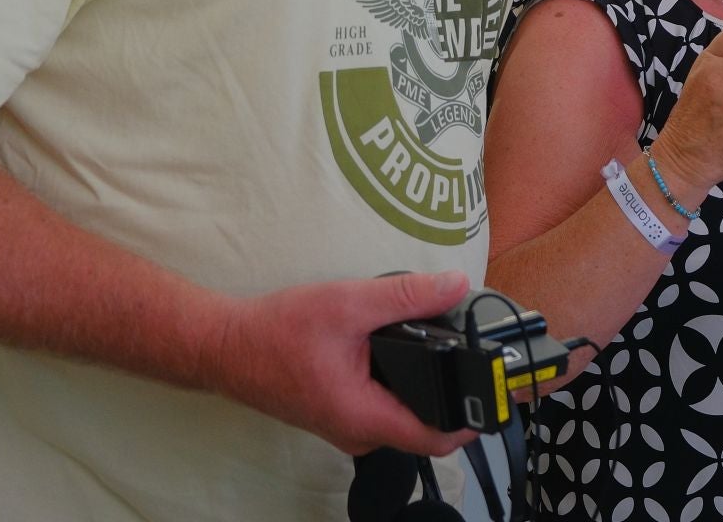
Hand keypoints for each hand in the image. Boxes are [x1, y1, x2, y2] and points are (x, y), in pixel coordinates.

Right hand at [204, 269, 479, 455]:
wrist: (225, 345)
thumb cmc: (277, 331)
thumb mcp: (349, 303)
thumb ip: (407, 296)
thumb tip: (456, 284)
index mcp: (365, 418)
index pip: (437, 439)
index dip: (473, 418)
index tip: (497, 391)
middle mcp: (359, 432)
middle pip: (426, 423)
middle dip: (453, 389)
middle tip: (473, 349)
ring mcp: (349, 425)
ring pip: (404, 411)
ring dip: (425, 381)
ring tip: (439, 339)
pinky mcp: (342, 411)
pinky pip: (385, 402)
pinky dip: (400, 378)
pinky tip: (401, 344)